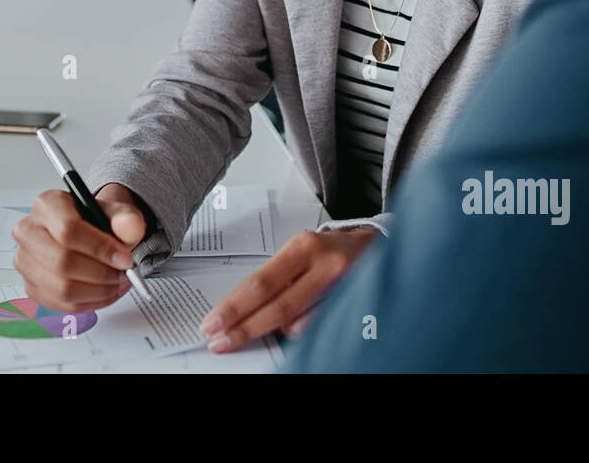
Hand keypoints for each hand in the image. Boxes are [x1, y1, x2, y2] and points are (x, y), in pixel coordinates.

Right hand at [11, 183, 146, 312]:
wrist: (90, 231)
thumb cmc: (97, 220)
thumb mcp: (117, 212)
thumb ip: (126, 218)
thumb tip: (131, 226)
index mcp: (47, 205)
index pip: (68, 230)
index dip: (100, 248)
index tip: (125, 258)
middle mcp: (29, 232)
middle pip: (61, 263)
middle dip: (101, 273)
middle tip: (123, 273)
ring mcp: (27, 261)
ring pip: (61, 288)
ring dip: (98, 291)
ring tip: (117, 282)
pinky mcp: (32, 285)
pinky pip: (62, 304)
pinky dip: (90, 302)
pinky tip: (106, 291)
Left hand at [198, 227, 376, 352]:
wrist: (376, 247)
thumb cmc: (330, 251)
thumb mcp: (300, 252)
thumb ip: (276, 277)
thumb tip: (240, 311)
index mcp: (304, 246)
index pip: (261, 282)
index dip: (234, 307)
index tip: (212, 323)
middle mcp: (326, 265)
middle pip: (278, 307)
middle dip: (245, 329)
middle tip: (220, 342)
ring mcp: (344, 288)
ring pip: (300, 325)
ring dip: (277, 331)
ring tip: (264, 325)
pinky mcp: (356, 307)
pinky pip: (318, 330)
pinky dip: (301, 332)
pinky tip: (295, 325)